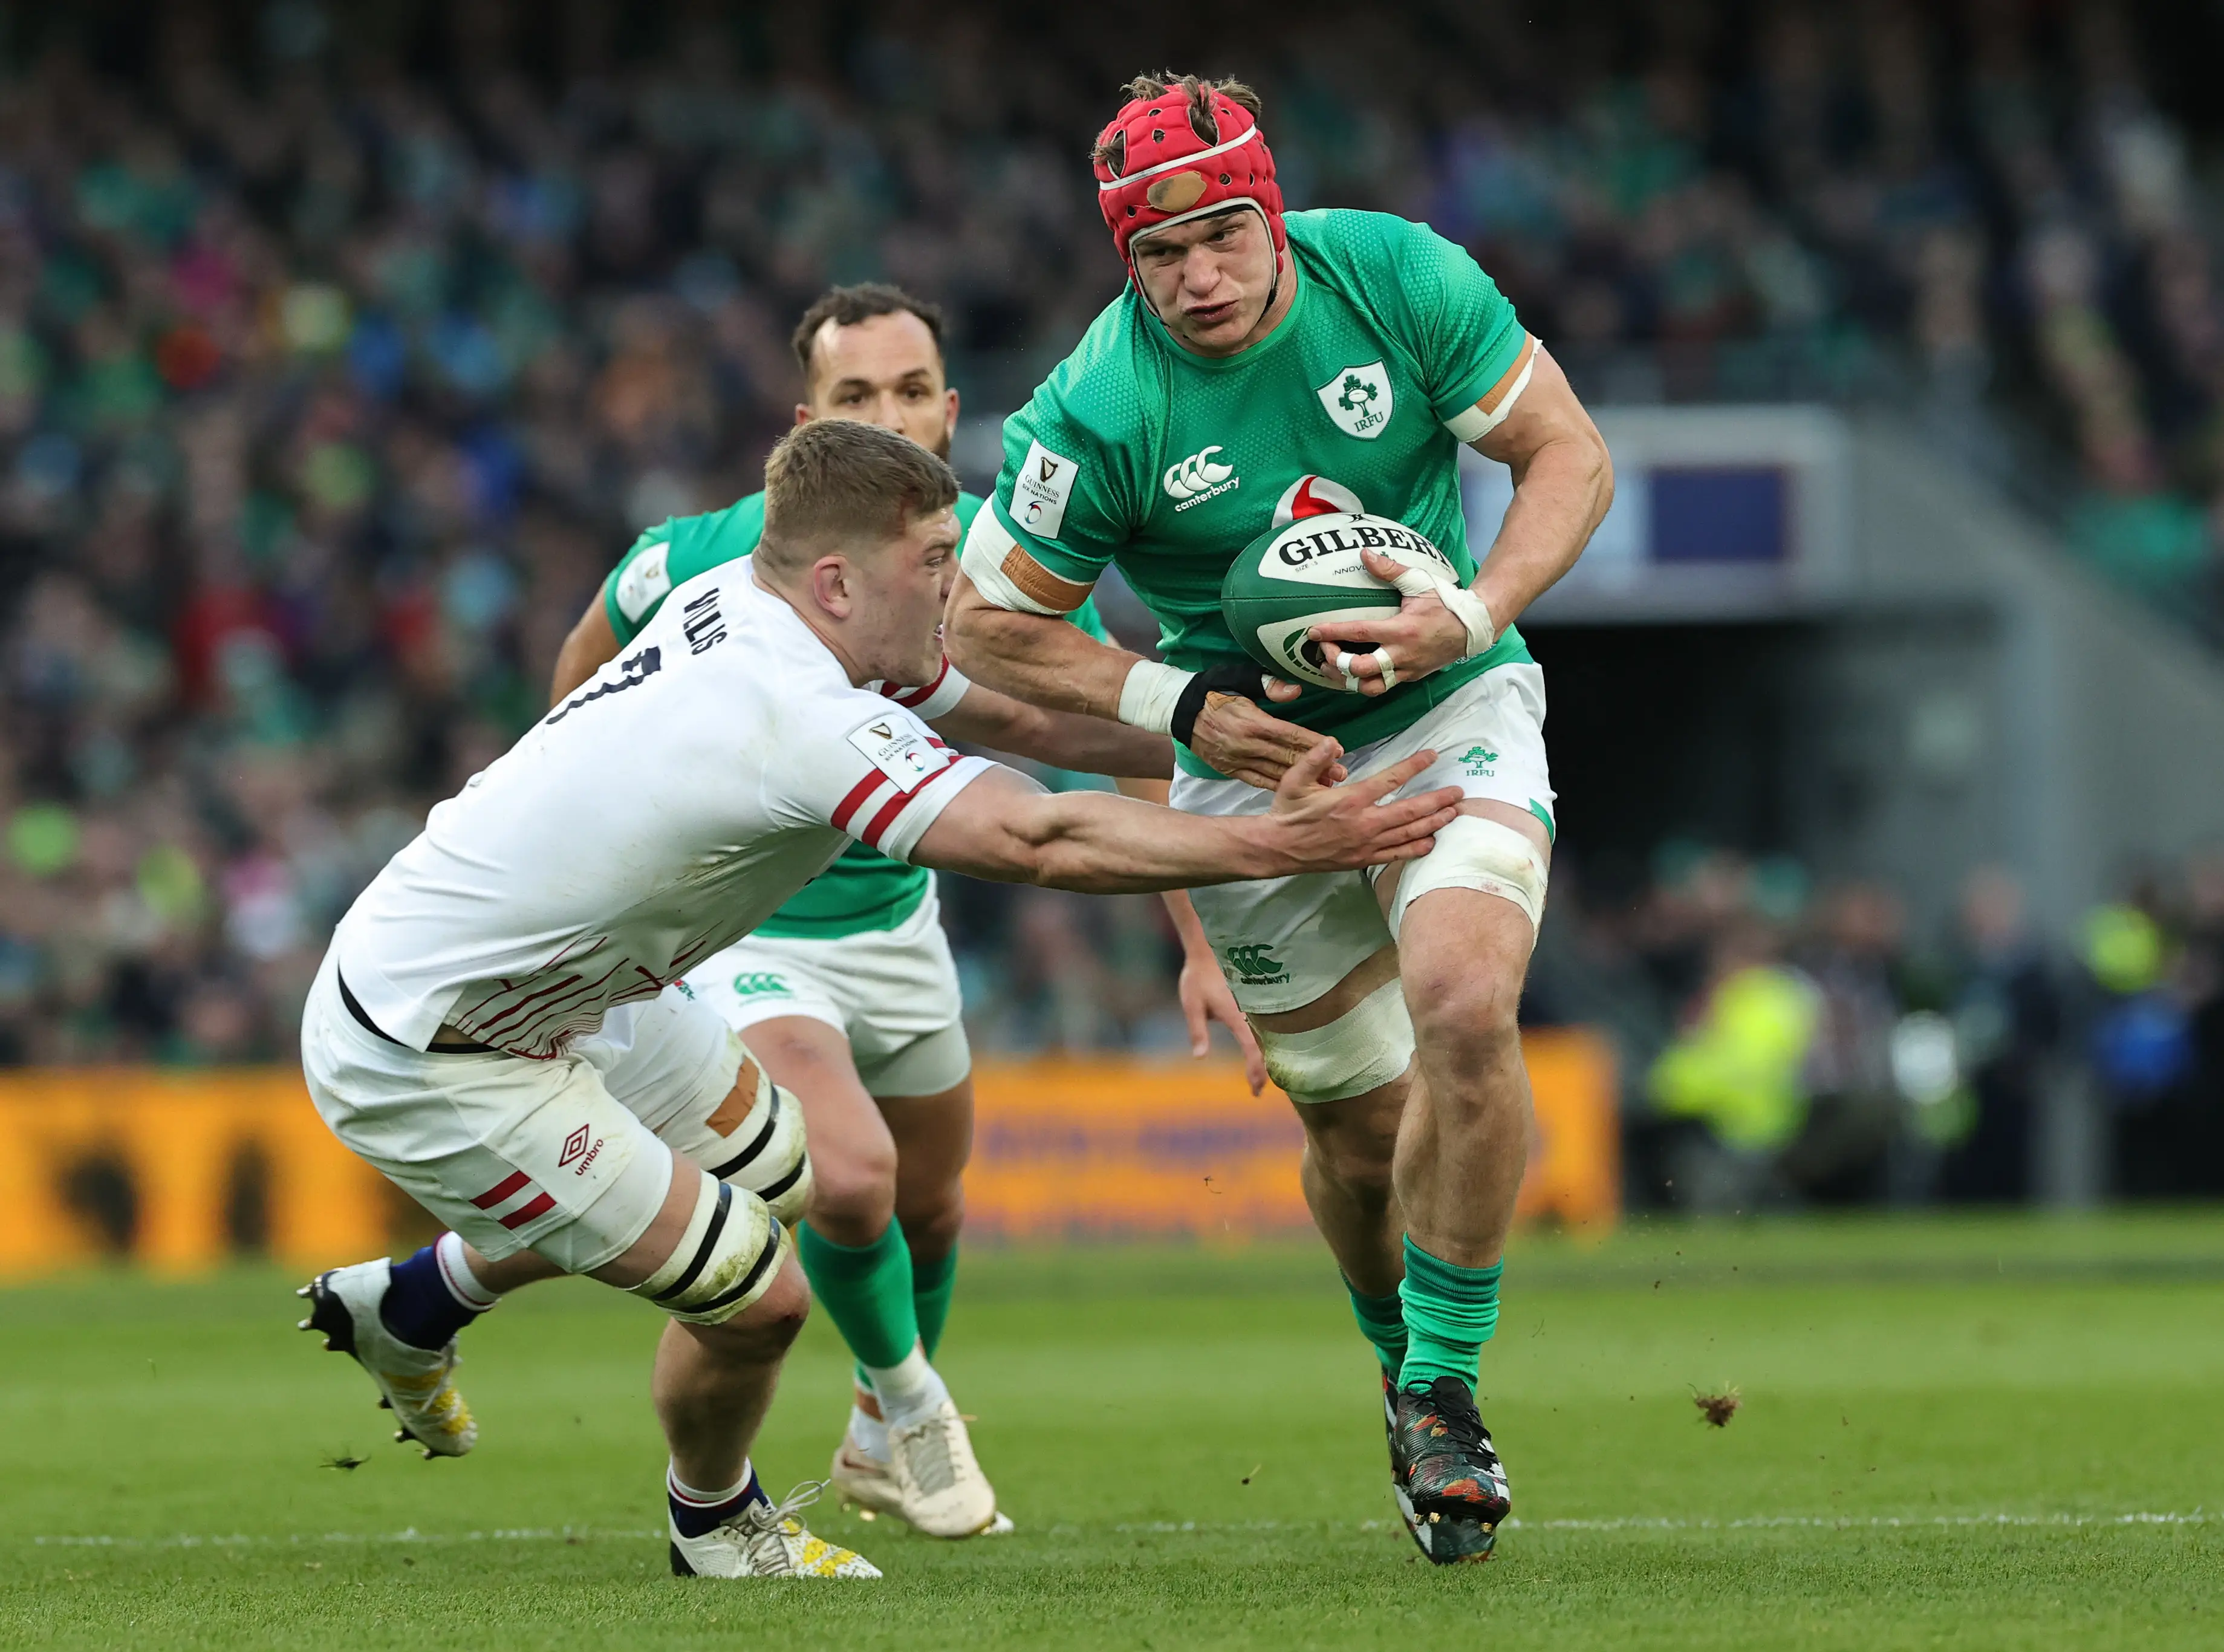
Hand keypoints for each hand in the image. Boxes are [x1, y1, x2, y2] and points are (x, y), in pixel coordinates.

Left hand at [1178, 948, 1265, 1093]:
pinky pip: (1260, 1028)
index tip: (1254, 1089)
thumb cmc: (1197, 978)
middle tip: (1257, 1093)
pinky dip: (1261, 1045)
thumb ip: (1197, 1031)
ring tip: (1258, 1080)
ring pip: (1264, 1038)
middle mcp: (1249, 1012)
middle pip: (1262, 1047)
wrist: (1207, 952)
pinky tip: (1258, 1056)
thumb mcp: (1192, 1005)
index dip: (1255, 1070)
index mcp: (1236, 1014)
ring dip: (1262, 1060)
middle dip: (1262, 1071)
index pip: (1251, 1047)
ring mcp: (1252, 1007)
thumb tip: (1200, 1057)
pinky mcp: (1250, 1004)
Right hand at [1190, 691, 1345, 789]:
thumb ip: (1268, 685)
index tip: (1337, 749)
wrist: (1178, 710)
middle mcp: (1246, 745)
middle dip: (1317, 767)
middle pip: (1288, 759)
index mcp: (1252, 722)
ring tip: (1326, 788)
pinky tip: (1296, 792)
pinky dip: (1278, 787)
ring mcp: (1237, 761)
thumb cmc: (1212, 689)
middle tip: (1342, 774)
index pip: (1291, 735)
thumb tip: (1295, 691)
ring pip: (1276, 774)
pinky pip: (1258, 781)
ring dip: (1302, 783)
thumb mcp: (1239, 677)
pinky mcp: (1229, 770)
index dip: (1315, 744)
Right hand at [1258, 740, 1460, 874]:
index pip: (1391, 780)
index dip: (1414, 766)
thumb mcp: (1294, 779)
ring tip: (1454, 813)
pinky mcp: (1363, 859)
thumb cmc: (1287, 811)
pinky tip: (1431, 843)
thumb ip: (1314, 759)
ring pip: (1408, 833)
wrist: (1278, 848)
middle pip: (1410, 810)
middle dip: (1438, 800)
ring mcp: (1366, 844)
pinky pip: (1396, 855)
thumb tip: (1333, 742)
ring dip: (1434, 823)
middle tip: (1459, 793)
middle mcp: (1364, 823)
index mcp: (1350, 800)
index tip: (1433, 755)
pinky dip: (1416, 849)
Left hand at [1307, 547, 1481, 697]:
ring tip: (1332, 668)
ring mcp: (1407, 670)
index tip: (1313, 632)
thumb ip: (1390, 570)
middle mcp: (1402, 655)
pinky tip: (1351, 674)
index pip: (1359, 634)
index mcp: (1402, 630)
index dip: (1333, 634)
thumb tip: (1365, 554)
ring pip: (1371, 688)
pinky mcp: (1410, 678)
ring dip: (1347, 681)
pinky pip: (1382, 687)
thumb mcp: (1419, 582)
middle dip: (1337, 663)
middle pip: (1361, 670)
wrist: (1472, 627)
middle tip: (1325, 651)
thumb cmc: (1445, 603)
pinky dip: (1364, 683)